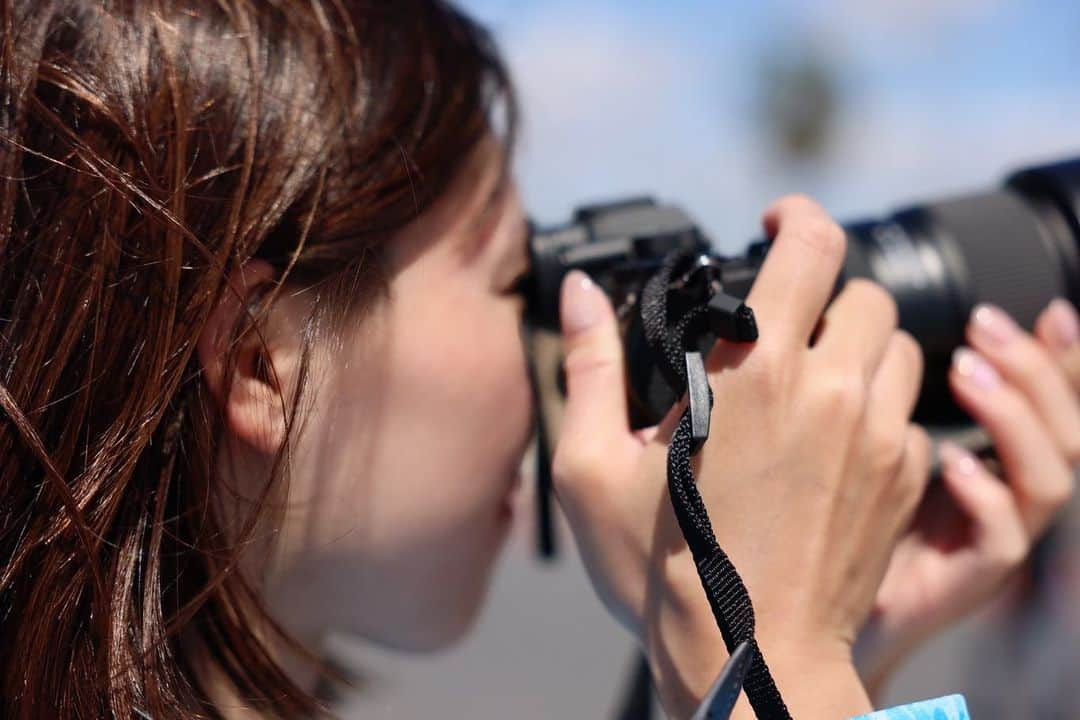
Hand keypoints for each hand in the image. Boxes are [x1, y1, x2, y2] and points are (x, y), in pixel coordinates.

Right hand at [553, 195, 929, 718]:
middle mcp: (834, 394)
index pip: (812, 248)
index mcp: (758, 376)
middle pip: (865, 293)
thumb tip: (580, 293)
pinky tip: (834, 441)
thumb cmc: (665, 572)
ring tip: (812, 381)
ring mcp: (880, 439)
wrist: (752, 658)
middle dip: (825, 294)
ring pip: (900, 348)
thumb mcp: (593, 469)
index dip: (797, 218)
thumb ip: (589, 367)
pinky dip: (879, 408)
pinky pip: (911, 414)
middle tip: (783, 325)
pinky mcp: (904, 482)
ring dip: (859, 347)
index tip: (777, 223)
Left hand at [856, 299, 1079, 697]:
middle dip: (1033, 368)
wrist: (806, 607)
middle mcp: (1005, 496)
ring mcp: (991, 539)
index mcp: (991, 459)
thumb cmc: (830, 514)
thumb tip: (867, 317)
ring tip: (964, 374)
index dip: (1060, 357)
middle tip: (982, 324)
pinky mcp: (965, 579)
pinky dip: (987, 496)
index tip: (1048, 310)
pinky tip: (951, 464)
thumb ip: (883, 388)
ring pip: (1050, 478)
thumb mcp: (863, 437)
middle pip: (1065, 428)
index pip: (1049, 402)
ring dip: (1014, 417)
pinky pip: (1004, 540)